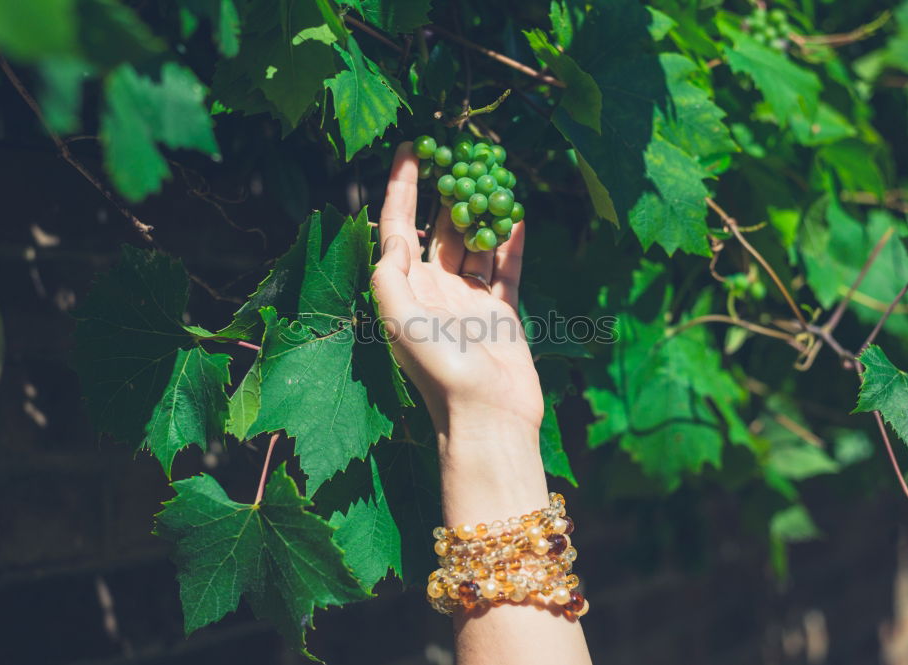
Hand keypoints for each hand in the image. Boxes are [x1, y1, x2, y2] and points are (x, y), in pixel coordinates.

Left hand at [371, 142, 546, 523]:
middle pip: (438, 229)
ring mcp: (468, 302)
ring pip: (474, 244)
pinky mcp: (500, 313)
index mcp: (405, 289)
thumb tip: (393, 235)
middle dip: (446, 191)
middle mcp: (433, 290)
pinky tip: (517, 215)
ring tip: (490, 173)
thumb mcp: (399, 318)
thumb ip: (390, 273)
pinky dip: (511, 242)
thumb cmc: (438, 370)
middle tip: (459, 152)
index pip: (399, 225)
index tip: (410, 147)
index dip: (402, 186)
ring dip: (480, 210)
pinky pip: (506, 269)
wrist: (486, 416)